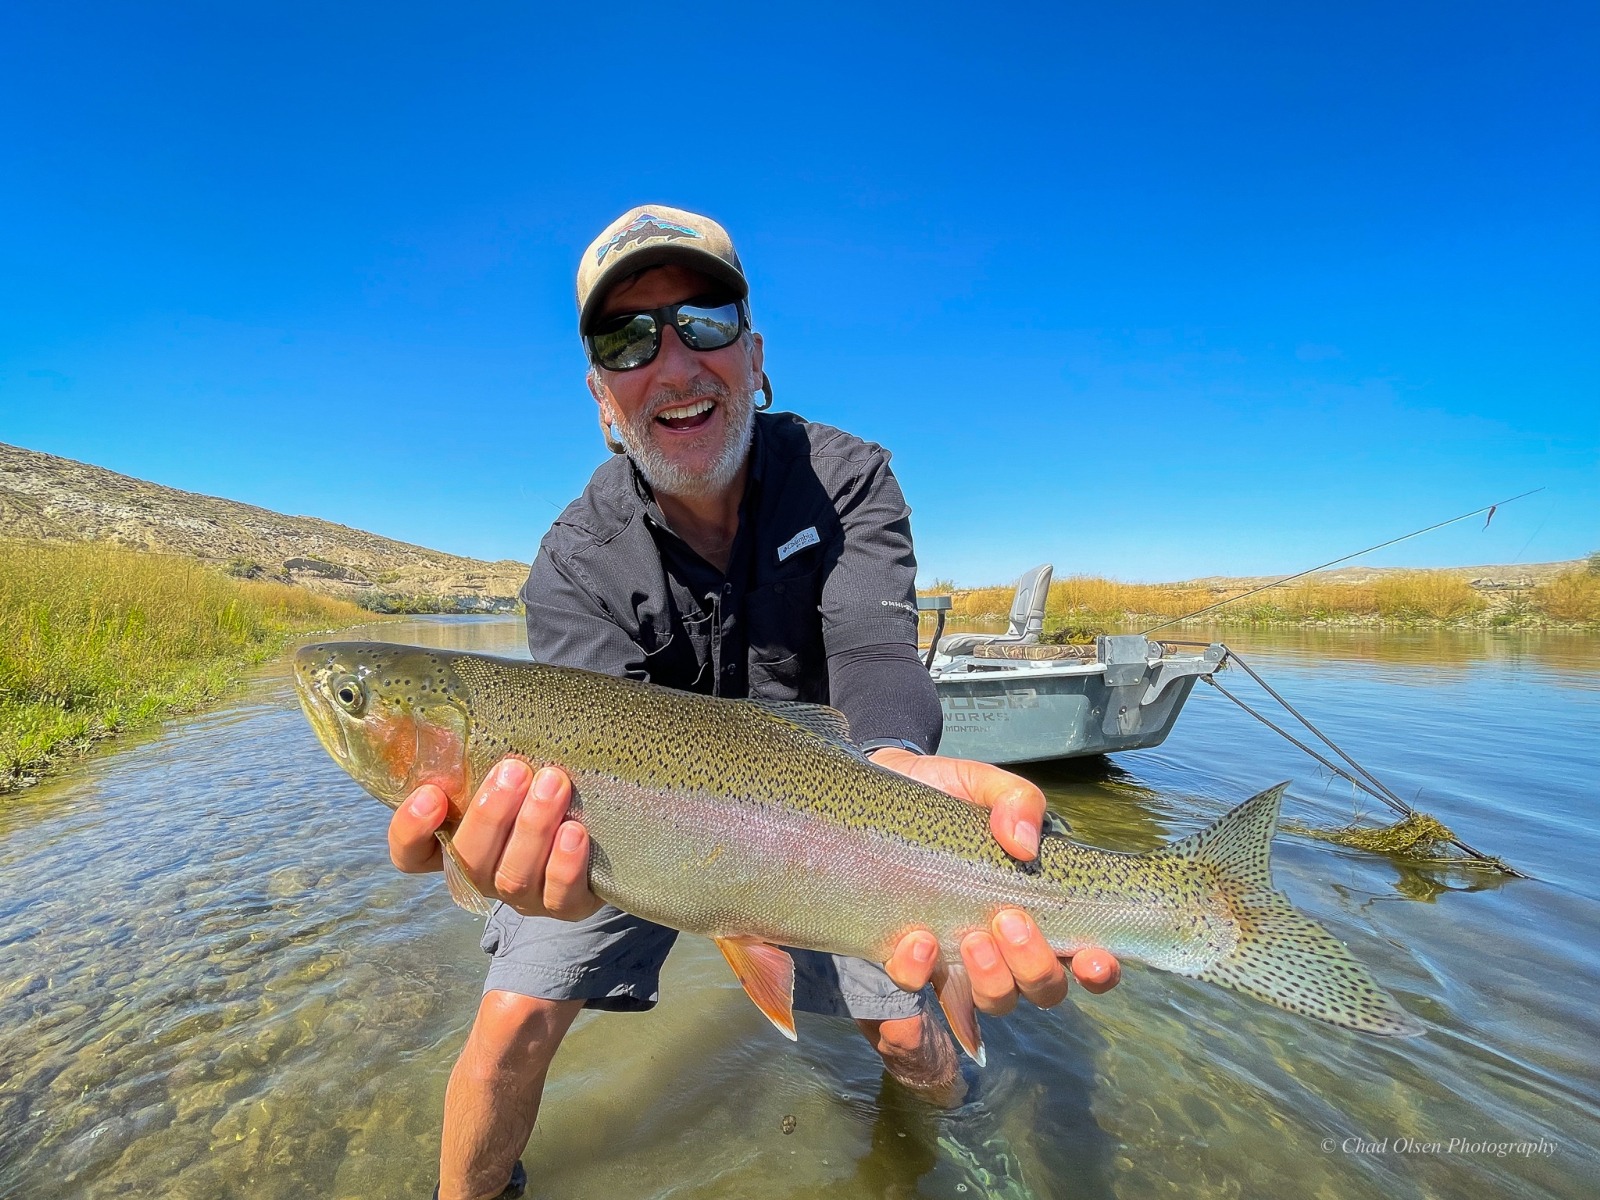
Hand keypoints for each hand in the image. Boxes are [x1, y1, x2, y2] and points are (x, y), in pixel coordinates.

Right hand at [388, 758, 601, 919]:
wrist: (597, 823)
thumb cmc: (536, 784)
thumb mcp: (506, 769)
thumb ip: (483, 750)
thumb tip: (474, 699)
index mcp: (454, 844)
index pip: (411, 853)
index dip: (411, 830)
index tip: (431, 793)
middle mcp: (482, 874)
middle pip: (468, 860)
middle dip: (490, 814)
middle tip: (513, 770)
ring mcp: (523, 895)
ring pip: (514, 875)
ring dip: (532, 828)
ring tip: (553, 783)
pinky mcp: (566, 905)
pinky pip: (560, 896)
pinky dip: (565, 864)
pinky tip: (574, 832)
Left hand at [869, 748, 1120, 1013]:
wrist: (878, 787)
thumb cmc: (945, 792)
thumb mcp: (984, 784)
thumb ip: (1017, 800)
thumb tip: (1024, 844)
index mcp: (1038, 908)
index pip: (1083, 958)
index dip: (1098, 971)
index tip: (1092, 958)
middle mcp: (1006, 946)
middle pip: (1043, 990)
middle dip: (1035, 967)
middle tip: (1010, 920)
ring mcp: (958, 956)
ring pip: (993, 1000)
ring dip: (991, 979)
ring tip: (973, 938)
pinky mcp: (907, 954)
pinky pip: (916, 984)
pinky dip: (919, 971)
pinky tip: (919, 940)